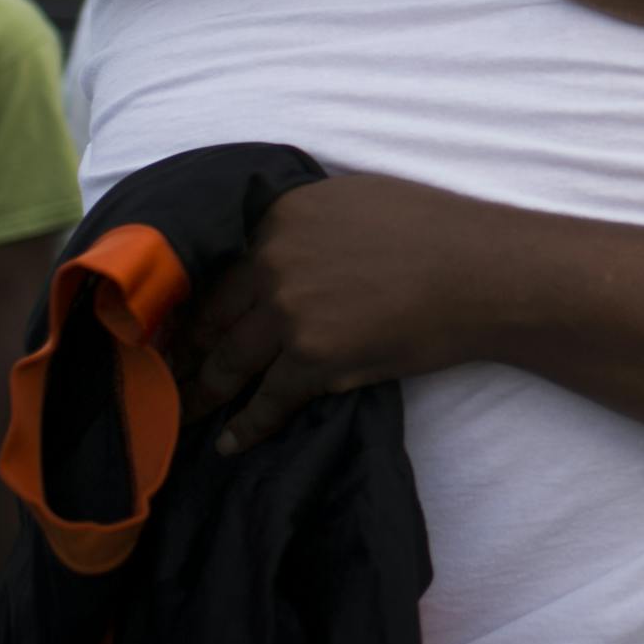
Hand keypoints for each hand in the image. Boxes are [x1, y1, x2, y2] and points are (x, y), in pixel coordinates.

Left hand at [177, 177, 491, 454]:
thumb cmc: (432, 229)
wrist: (479, 271)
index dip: (196, 301)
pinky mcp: (314, 360)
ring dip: (202, 392)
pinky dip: (245, 427)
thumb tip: (281, 246)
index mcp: (280, 219)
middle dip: (185, 351)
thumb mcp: (356, 200)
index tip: (179, 325)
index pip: (222, 267)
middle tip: (164, 375)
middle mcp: (273, 262)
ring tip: (182, 413)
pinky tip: (229, 444)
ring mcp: (290, 313)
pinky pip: (266, 401)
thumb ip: (305, 223)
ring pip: (229, 362)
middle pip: (213, 315)